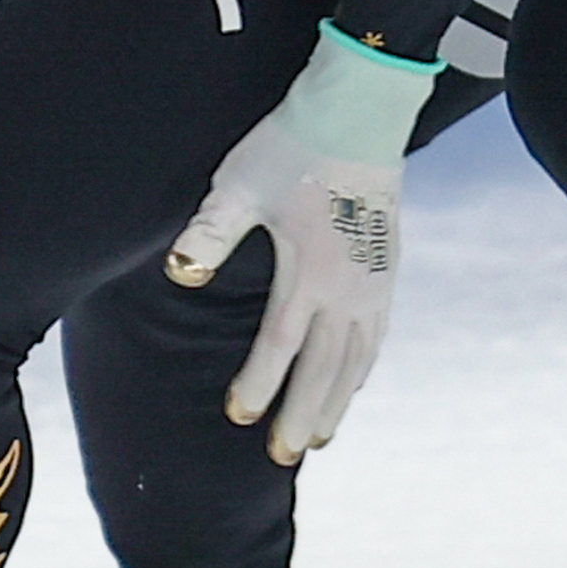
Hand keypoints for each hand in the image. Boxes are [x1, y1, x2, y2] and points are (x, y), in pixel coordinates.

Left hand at [170, 28, 438, 463]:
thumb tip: (180, 273)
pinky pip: (378, 335)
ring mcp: (374, 281)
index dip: (260, 385)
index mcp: (311, 272)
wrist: (361, 109)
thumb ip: (210, 232)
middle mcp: (349, 286)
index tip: (239, 417)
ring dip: (336, 401)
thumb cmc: (291, 145)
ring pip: (357, 359)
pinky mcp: (387, 268)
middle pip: (325, 368)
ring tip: (318, 438)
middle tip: (282, 458)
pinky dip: (362, 368)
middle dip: (302, 414)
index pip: (281, 345)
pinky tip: (353, 384)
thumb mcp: (239, 185)